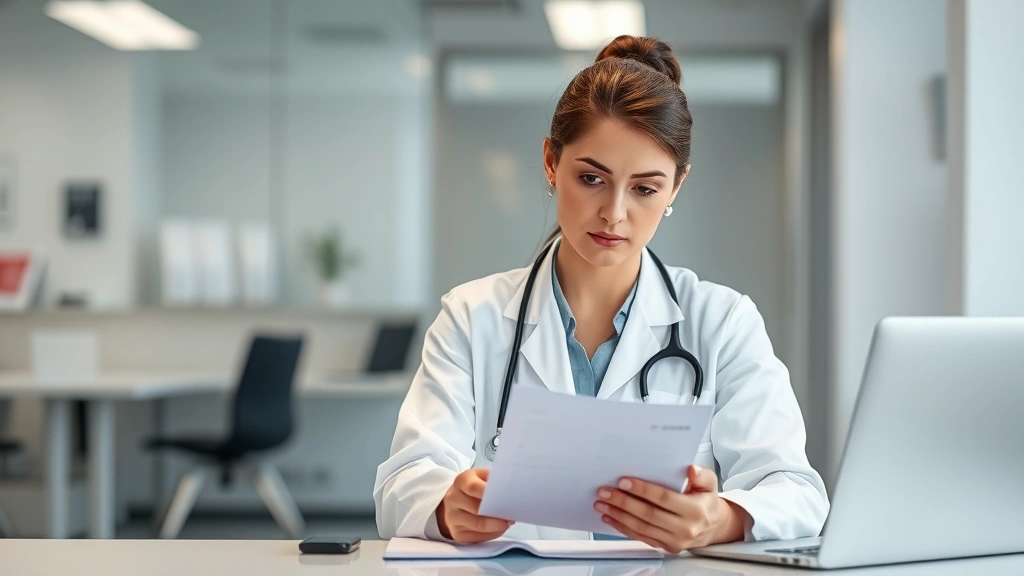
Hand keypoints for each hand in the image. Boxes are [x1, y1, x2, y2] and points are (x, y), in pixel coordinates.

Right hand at [436, 469, 513, 542]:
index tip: (503, 496)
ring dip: (497, 525)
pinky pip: (478, 537)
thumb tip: (511, 490)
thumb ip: (494, 480)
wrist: (455, 500)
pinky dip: (492, 534)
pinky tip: (499, 528)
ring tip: (508, 522)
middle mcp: (453, 499)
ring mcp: (452, 518)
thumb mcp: (482, 477)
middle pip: (477, 509)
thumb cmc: (475, 487)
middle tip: (512, 512)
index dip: (488, 493)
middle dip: (497, 512)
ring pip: (478, 525)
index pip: (473, 487)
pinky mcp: (457, 534)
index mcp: (461, 481)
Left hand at [594, 465, 749, 553]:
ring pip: (641, 528)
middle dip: (623, 502)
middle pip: (648, 514)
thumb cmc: (706, 502)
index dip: (642, 490)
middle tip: (605, 491)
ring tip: (602, 503)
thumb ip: (702, 475)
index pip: (664, 498)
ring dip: (618, 515)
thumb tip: (691, 469)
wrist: (713, 527)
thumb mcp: (710, 484)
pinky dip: (622, 527)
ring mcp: (674, 540)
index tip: (623, 481)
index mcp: (695, 510)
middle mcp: (684, 528)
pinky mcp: (665, 547)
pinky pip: (640, 537)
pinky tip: (611, 517)